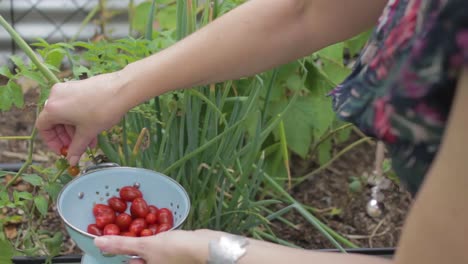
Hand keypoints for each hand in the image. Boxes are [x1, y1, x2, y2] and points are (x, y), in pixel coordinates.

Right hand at [36, 72, 127, 164]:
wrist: (122, 90)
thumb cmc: (102, 110)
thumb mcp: (87, 132)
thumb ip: (76, 148)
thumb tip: (71, 161)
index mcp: (53, 108)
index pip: (43, 128)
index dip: (52, 142)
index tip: (63, 151)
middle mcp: (56, 96)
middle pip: (55, 121)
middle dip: (67, 137)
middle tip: (78, 148)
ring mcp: (67, 89)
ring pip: (66, 114)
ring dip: (76, 130)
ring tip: (90, 142)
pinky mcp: (78, 86)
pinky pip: (73, 106)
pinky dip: (80, 119)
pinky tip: (93, 130)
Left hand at [94, 229, 220, 263]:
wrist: (206, 247)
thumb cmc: (176, 250)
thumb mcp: (146, 246)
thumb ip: (122, 245)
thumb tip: (97, 242)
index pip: (127, 262)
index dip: (118, 251)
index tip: (111, 234)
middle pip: (137, 258)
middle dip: (130, 242)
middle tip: (123, 225)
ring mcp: (166, 262)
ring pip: (148, 252)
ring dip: (143, 238)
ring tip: (138, 223)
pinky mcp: (174, 255)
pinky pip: (159, 248)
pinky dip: (155, 238)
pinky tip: (154, 226)